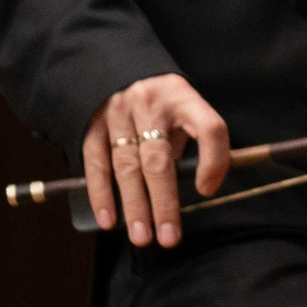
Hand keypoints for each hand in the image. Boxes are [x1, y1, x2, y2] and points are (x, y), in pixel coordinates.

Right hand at [81, 73, 229, 247]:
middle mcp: (151, 104)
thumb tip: (198, 188)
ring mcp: (119, 113)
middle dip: (164, 202)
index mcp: (184, 98)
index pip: (210, 128)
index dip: (214, 160)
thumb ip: (191, 143)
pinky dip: (102, 194)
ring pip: (127, 166)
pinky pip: (97, 164)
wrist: (117, 69)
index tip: (207, 190)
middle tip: (168, 238)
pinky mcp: (92, 124)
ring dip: (134, 206)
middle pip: (159, 159)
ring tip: (142, 236)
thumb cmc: (162, 103)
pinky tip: (108, 219)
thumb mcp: (184, 111)